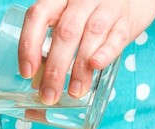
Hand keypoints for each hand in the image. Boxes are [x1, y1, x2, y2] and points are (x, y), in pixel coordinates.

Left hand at [18, 0, 154, 103]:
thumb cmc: (91, 10)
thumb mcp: (68, 18)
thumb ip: (54, 45)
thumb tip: (38, 82)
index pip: (37, 16)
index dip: (29, 44)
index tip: (27, 73)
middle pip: (65, 33)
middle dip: (55, 69)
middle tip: (49, 95)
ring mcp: (106, 6)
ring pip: (91, 35)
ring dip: (80, 68)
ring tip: (74, 92)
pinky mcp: (127, 18)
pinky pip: (117, 35)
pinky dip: (106, 52)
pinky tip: (96, 66)